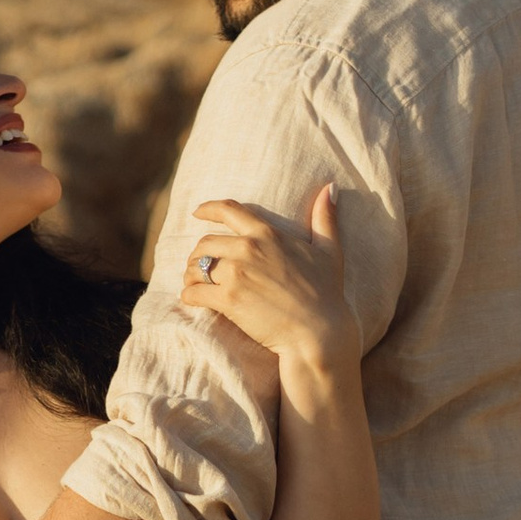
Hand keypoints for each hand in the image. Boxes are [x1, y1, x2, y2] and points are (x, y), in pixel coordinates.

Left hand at [179, 185, 353, 381]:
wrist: (319, 332)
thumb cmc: (326, 293)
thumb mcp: (330, 250)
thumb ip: (325, 218)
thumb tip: (331, 187)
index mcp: (267, 233)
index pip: (229, 210)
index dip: (208, 209)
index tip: (197, 213)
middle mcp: (248, 248)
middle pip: (206, 243)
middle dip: (198, 255)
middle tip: (199, 266)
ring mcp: (236, 273)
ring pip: (196, 267)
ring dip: (190, 276)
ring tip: (194, 284)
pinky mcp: (228, 299)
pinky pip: (194, 292)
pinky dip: (189, 296)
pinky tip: (192, 300)